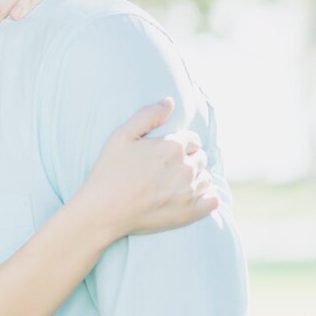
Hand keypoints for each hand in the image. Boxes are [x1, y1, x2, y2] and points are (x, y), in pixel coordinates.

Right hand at [73, 98, 217, 239]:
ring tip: (177, 184)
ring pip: (206, 179)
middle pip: (201, 158)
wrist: (103, 211)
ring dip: (196, 178)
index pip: (193, 139)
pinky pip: (211, 202)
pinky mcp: (188, 213)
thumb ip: (148, 115)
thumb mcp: (122, 136)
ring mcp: (188, 192)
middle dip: (189, 160)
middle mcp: (185, 168)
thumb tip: (169, 102)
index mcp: (173, 147)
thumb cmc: (109, 172)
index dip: (181, 144)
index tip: (167, 153)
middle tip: (169, 169)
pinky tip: (193, 197)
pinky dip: (206, 198)